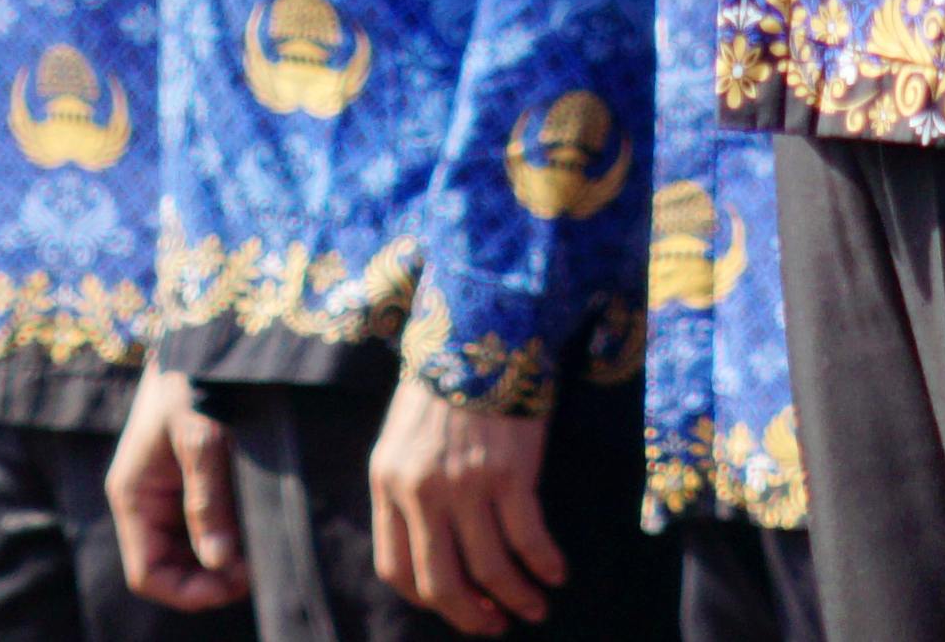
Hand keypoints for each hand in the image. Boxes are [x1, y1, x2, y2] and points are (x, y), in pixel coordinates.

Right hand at [107, 366, 252, 613]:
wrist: (205, 334)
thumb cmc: (195, 378)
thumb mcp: (202, 438)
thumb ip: (208, 500)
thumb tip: (218, 562)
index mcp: (134, 494)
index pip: (147, 573)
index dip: (188, 590)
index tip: (234, 585)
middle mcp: (145, 498)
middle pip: (168, 566)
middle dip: (208, 578)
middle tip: (256, 570)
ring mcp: (166, 489)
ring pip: (187, 549)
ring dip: (219, 558)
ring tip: (258, 551)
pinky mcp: (188, 477)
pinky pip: (202, 522)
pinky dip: (226, 535)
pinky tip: (253, 529)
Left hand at [369, 374, 563, 631]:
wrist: (481, 332)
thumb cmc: (445, 385)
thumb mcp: (404, 438)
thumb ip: (407, 488)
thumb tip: (432, 545)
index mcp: (387, 482)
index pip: (396, 568)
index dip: (427, 598)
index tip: (456, 606)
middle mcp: (420, 491)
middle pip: (441, 581)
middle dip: (470, 616)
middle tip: (496, 625)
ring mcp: (465, 485)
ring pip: (489, 569)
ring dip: (516, 598)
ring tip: (535, 608)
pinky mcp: (509, 473)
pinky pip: (527, 539)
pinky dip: (543, 564)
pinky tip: (556, 572)